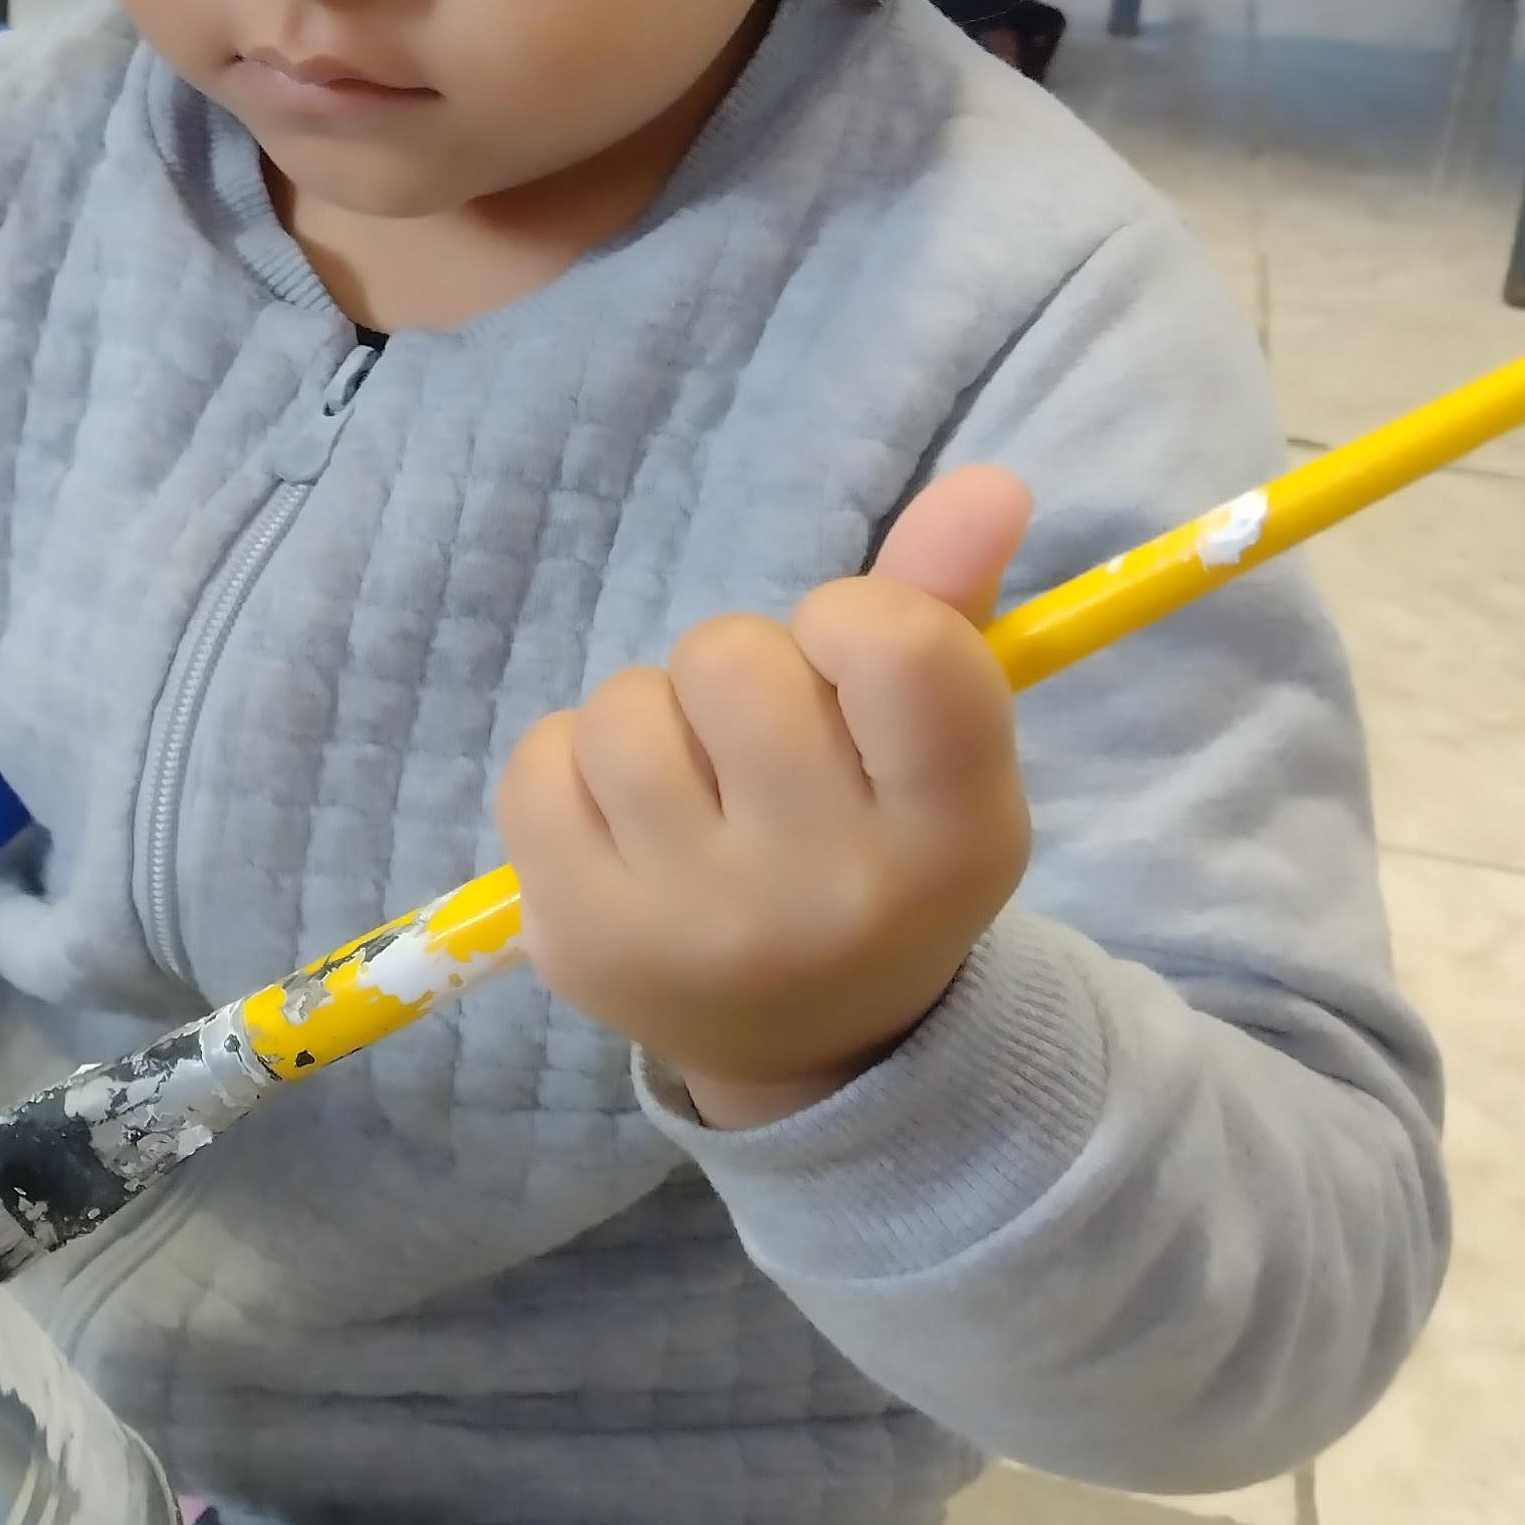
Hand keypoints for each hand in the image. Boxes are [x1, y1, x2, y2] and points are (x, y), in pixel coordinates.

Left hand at [500, 468, 1033, 1128]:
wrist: (807, 1045)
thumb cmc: (873, 851)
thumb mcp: (937, 749)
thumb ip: (949, 605)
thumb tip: (988, 479)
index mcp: (952, 833)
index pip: (897, 647)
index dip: (851, 616)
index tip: (847, 662)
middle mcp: (832, 892)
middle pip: (733, 657)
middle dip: (739, 673)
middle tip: (763, 747)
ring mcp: (698, 927)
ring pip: (625, 706)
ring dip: (650, 721)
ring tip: (695, 789)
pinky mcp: (584, 945)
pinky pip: (537, 764)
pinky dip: (569, 769)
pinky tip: (623, 828)